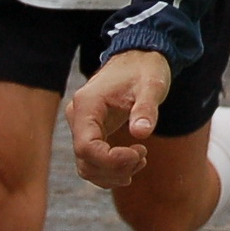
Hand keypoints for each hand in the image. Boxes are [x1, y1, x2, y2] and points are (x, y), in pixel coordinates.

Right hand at [66, 50, 171, 187]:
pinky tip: (133, 162)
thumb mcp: (151, 85)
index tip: (139, 153)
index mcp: (87, 104)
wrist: (139, 57)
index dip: (111, 160)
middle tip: (143, 157)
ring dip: (113, 173)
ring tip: (140, 160)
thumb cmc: (145, 68)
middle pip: (85, 160)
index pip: (86, 147)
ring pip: (87, 165)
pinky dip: (111, 169)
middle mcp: (78, 116)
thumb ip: (146, 108)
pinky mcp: (90, 131)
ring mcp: (81, 125)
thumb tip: (141, 133)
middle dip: (115, 168)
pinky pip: (93, 160)